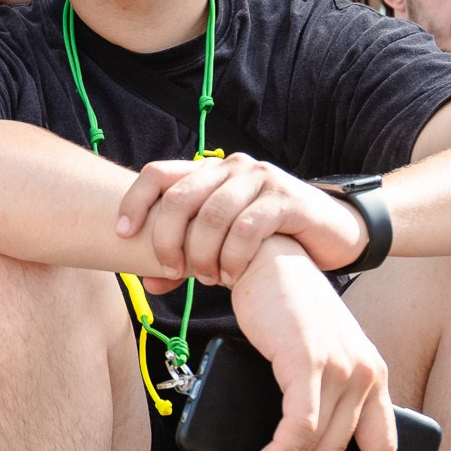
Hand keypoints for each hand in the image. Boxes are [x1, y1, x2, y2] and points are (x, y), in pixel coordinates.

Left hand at [116, 155, 366, 286]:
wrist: (329, 232)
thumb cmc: (266, 240)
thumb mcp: (219, 247)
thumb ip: (184, 261)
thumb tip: (147, 282)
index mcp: (207, 172)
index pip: (157, 173)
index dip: (133, 202)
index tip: (121, 235)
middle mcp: (230, 168)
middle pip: (179, 197)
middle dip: (167, 239)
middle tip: (172, 270)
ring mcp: (259, 180)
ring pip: (212, 215)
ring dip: (203, 254)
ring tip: (209, 278)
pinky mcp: (285, 199)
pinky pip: (247, 228)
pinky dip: (233, 257)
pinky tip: (234, 276)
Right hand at [223, 240, 397, 450]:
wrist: (267, 259)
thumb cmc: (285, 307)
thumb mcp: (314, 352)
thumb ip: (319, 390)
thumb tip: (297, 443)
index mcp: (371, 373)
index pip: (383, 440)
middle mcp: (364, 373)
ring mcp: (340, 367)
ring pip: (314, 446)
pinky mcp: (309, 362)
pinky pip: (296, 428)